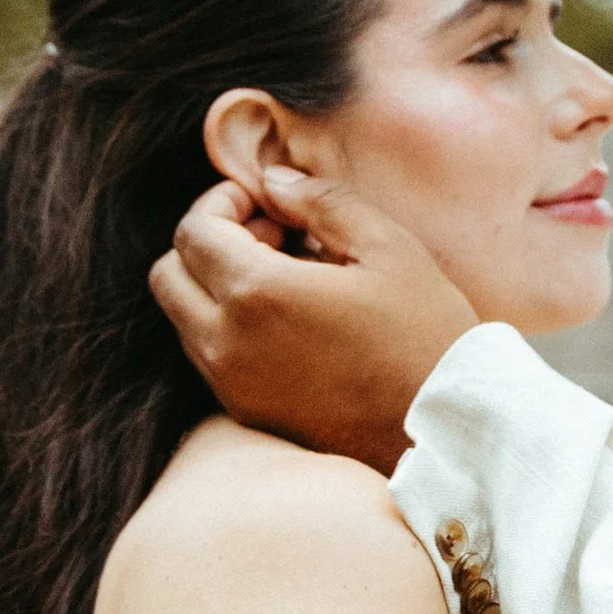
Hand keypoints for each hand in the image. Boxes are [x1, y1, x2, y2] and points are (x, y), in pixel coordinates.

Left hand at [149, 169, 478, 467]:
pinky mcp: (246, 412)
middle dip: (207, 242)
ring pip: (183, 318)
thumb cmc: (426, 335)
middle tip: (271, 236)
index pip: (194, 231)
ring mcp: (232, 385)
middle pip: (169, 275)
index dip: (223, 202)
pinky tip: (290, 321)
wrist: (444, 431)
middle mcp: (227, 343)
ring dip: (215, 286)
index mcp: (257, 294)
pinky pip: (209, 356)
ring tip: (286, 278)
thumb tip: (274, 182)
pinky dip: (228, 326)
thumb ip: (323, 202)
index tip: (269, 203)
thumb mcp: (389, 247)